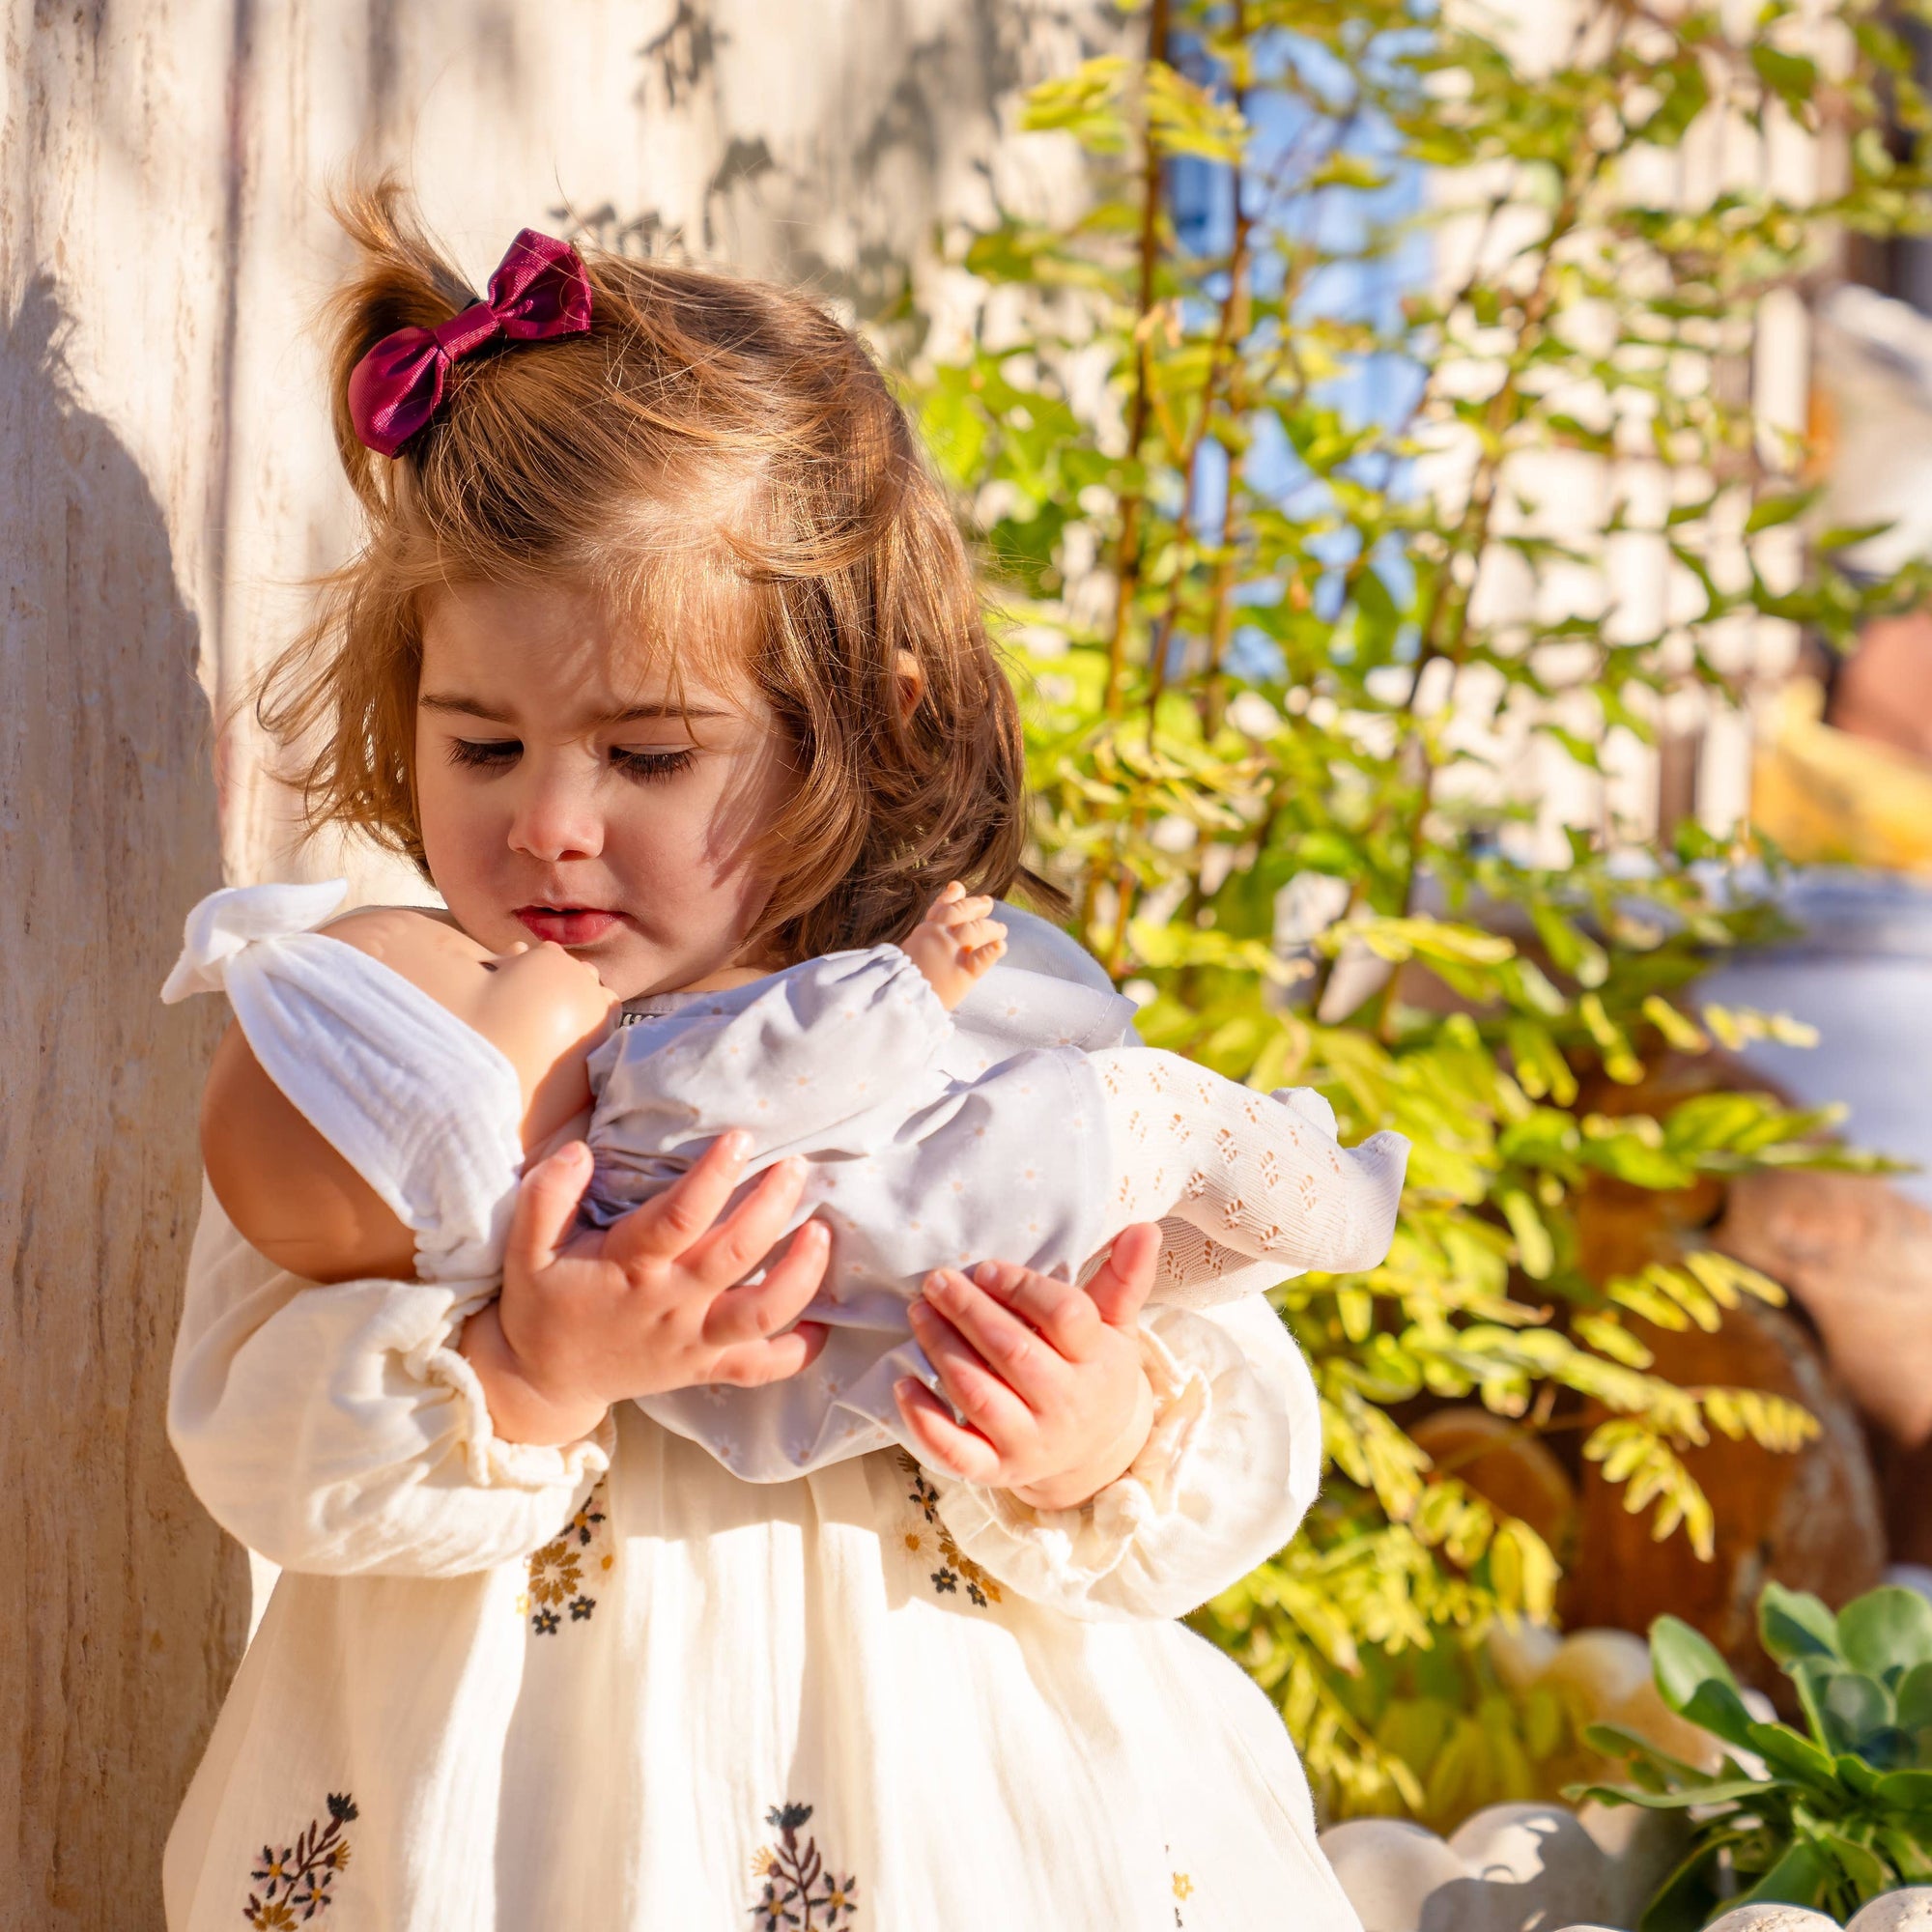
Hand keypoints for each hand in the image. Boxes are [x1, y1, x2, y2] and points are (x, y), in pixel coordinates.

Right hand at [461, 1131, 829, 1445]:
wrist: (543, 1382)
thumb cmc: (543, 1304)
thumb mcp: (526, 1251)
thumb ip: (547, 1197)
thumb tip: (580, 1151)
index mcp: (629, 1269)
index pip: (679, 1218)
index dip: (713, 1177)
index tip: (742, 1137)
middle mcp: (669, 1306)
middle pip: (735, 1255)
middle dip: (773, 1207)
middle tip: (797, 1166)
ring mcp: (692, 1342)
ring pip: (761, 1313)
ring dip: (800, 1275)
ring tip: (823, 1233)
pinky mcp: (705, 1368)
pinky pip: (761, 1368)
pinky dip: (799, 1351)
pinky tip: (826, 1323)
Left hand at [893, 1223, 1161, 1509]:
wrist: (1095, 1453)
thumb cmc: (1094, 1371)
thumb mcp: (1115, 1326)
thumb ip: (1124, 1278)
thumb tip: (1146, 1228)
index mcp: (1097, 1362)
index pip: (1066, 1317)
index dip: (1022, 1289)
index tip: (986, 1268)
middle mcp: (1065, 1406)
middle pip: (1014, 1352)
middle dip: (970, 1312)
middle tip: (938, 1281)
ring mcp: (1030, 1442)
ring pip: (979, 1395)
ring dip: (943, 1350)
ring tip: (919, 1313)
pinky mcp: (996, 1470)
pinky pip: (956, 1452)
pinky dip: (925, 1421)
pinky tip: (901, 1385)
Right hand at [901, 881, 1006, 1010]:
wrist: (898, 999)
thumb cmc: (901, 979)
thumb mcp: (908, 951)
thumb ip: (922, 937)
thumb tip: (929, 929)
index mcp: (924, 932)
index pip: (940, 908)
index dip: (951, 896)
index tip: (958, 887)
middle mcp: (939, 936)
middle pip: (961, 912)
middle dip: (976, 905)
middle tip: (988, 903)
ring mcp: (951, 952)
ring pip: (976, 931)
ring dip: (991, 928)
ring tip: (1001, 930)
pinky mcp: (963, 972)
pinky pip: (981, 958)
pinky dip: (992, 951)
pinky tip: (1001, 946)